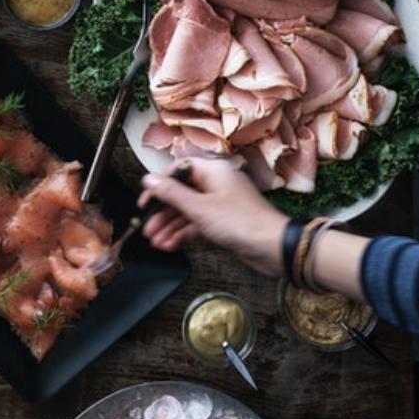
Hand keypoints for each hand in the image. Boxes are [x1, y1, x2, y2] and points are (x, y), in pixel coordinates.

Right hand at [137, 158, 287, 277]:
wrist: (273, 248)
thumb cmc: (240, 222)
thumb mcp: (199, 208)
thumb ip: (172, 193)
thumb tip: (149, 179)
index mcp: (213, 171)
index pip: (178, 170)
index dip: (159, 185)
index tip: (145, 201)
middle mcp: (217, 184)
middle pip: (182, 193)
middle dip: (163, 213)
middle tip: (148, 228)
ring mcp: (221, 204)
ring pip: (188, 211)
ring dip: (171, 226)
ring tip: (156, 242)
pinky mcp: (224, 223)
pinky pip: (198, 224)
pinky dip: (184, 234)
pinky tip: (170, 245)